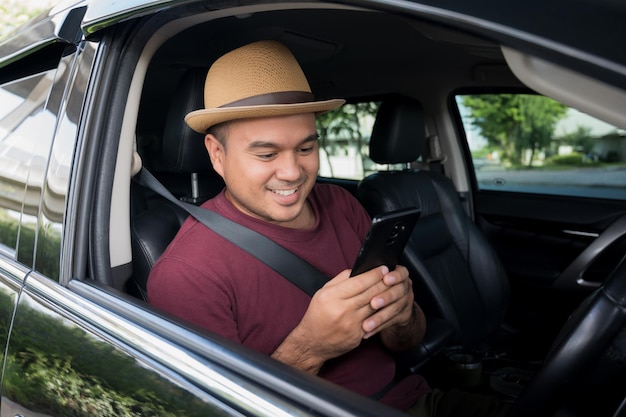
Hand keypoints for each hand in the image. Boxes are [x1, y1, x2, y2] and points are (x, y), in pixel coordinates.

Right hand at [271, 266, 388, 372]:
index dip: (373, 274)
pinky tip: (385, 306)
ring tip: (391, 289)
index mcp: (331, 297)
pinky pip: (372, 321)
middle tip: (392, 276)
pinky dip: (380, 312)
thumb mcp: (322, 293)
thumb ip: (340, 280)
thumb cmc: (317, 315)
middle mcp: (341, 310)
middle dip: (383, 283)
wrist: (312, 342)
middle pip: (369, 293)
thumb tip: (358, 270)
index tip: (383, 268)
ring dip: (385, 297)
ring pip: (374, 307)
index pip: (358, 282)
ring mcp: (350, 325)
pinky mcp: (357, 336)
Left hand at [362, 265, 424, 350]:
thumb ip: (369, 278)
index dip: (395, 276)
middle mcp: (405, 287)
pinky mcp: (404, 316)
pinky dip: (378, 327)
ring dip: (379, 317)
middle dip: (385, 297)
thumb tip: (353, 276)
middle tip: (373, 303)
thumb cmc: (377, 288)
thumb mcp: (375, 280)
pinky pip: (391, 322)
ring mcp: (406, 302)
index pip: (401, 273)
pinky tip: (367, 332)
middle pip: (398, 291)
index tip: (385, 279)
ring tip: (366, 324)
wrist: (391, 306)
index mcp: (399, 274)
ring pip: (394, 309)